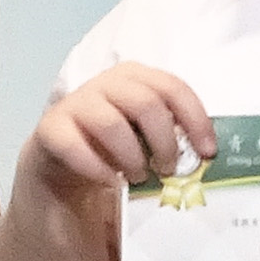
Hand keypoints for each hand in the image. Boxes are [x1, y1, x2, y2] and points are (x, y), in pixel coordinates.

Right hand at [25, 61, 217, 200]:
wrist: (60, 168)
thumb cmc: (113, 152)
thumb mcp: (146, 139)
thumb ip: (171, 136)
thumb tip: (209, 157)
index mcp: (134, 79)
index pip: (172, 87)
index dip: (194, 118)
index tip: (207, 153)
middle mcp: (104, 84)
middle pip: (145, 102)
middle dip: (163, 142)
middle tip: (168, 170)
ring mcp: (75, 105)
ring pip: (110, 122)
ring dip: (131, 156)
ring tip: (138, 178)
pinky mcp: (50, 130)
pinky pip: (72, 144)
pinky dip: (96, 167)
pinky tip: (108, 182)